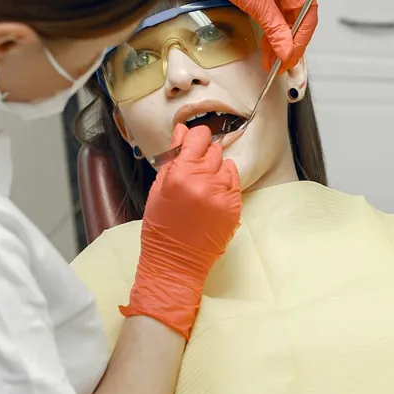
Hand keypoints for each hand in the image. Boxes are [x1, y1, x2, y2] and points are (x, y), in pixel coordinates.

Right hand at [120, 125, 241, 338]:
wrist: (176, 261)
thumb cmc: (161, 226)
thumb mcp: (159, 188)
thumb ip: (173, 157)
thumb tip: (182, 131)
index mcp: (181, 174)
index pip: (199, 137)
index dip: (195, 138)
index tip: (192, 144)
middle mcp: (204, 181)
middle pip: (214, 149)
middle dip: (204, 157)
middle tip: (193, 173)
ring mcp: (222, 194)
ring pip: (226, 164)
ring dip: (216, 170)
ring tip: (203, 188)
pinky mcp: (234, 207)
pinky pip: (234, 182)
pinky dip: (225, 185)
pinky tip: (212, 198)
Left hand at [189, 0, 318, 73]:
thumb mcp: (257, 4)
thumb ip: (275, 31)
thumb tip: (286, 51)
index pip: (307, 18)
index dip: (298, 44)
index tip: (289, 60)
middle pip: (299, 17)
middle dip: (287, 42)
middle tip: (279, 62)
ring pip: (288, 14)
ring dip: (279, 36)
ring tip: (270, 56)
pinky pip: (280, 6)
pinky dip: (273, 23)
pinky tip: (268, 40)